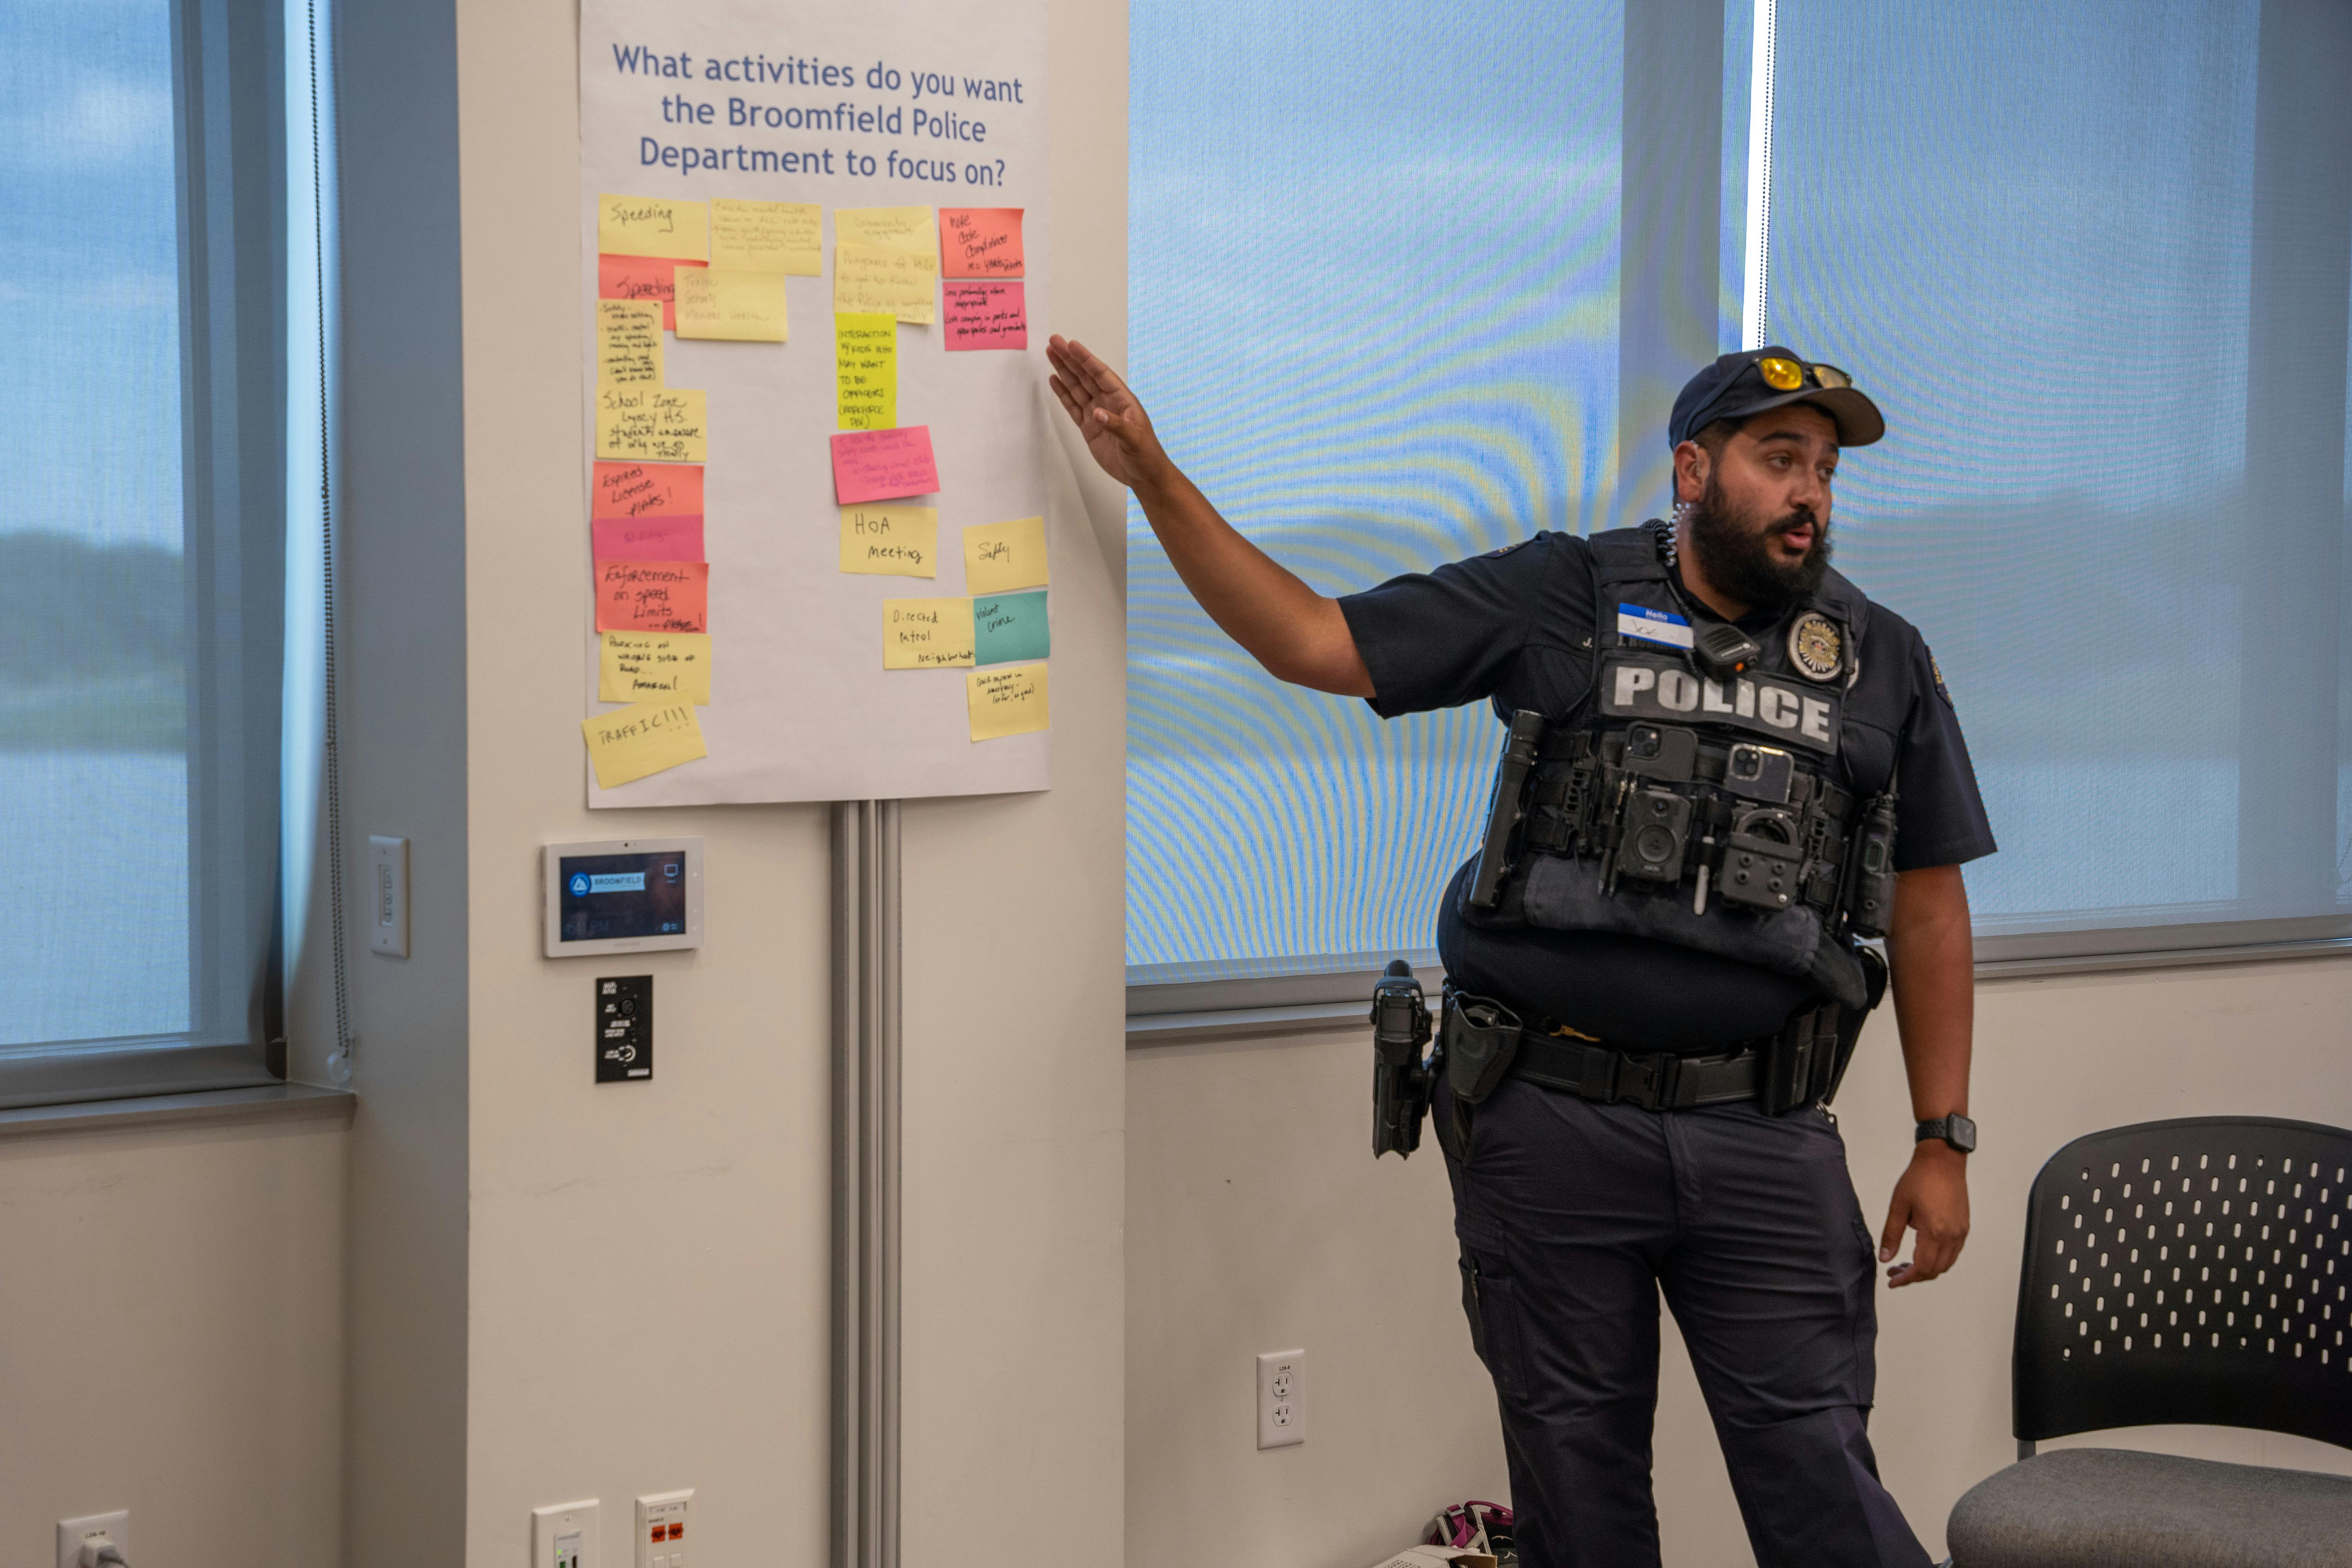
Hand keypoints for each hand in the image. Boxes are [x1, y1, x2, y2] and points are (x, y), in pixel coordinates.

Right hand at [1046, 335, 1169, 490]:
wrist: (1144, 475)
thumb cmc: (1146, 454)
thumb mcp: (1134, 440)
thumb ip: (1117, 426)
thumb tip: (1097, 414)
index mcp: (1122, 399)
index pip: (1101, 374)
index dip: (1085, 359)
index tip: (1071, 345)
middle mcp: (1108, 402)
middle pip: (1085, 376)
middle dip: (1069, 359)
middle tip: (1054, 342)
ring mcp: (1097, 414)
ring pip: (1077, 388)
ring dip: (1064, 372)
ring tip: (1051, 355)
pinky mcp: (1089, 428)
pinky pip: (1073, 406)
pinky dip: (1063, 394)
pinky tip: (1055, 380)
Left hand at [1879, 1141, 1968, 1286]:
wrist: (1942, 1161)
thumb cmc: (1920, 1178)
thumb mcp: (1898, 1207)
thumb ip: (1891, 1235)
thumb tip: (1885, 1258)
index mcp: (1934, 1231)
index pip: (1922, 1268)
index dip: (1906, 1278)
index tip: (1893, 1281)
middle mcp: (1951, 1235)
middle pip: (1935, 1270)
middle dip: (1914, 1276)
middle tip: (1895, 1272)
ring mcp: (1960, 1232)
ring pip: (1946, 1264)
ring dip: (1927, 1269)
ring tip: (1906, 1263)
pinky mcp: (1963, 1227)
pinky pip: (1953, 1253)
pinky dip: (1938, 1259)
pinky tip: (1922, 1252)